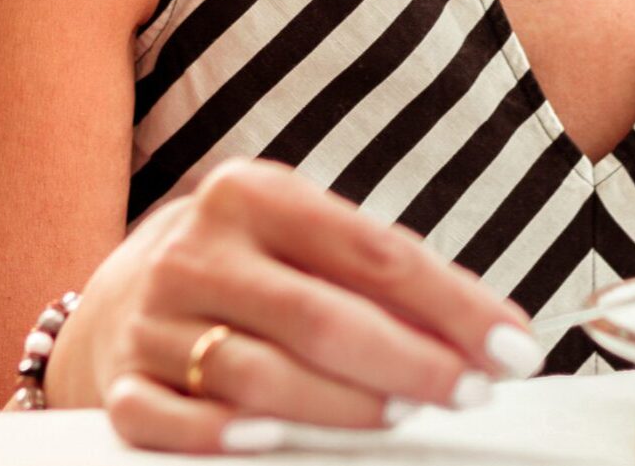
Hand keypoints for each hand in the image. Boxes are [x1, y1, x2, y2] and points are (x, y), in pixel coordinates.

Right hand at [57, 159, 540, 452]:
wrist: (127, 285)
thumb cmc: (251, 261)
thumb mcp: (306, 236)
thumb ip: (385, 275)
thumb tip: (486, 331)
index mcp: (254, 194)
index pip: (374, 252)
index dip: (452, 305)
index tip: (510, 346)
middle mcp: (199, 249)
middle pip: (321, 318)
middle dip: (409, 362)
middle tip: (468, 391)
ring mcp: (154, 319)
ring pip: (259, 376)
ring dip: (341, 405)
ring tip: (402, 414)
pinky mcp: (124, 383)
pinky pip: (172, 421)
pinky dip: (224, 436)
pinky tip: (272, 443)